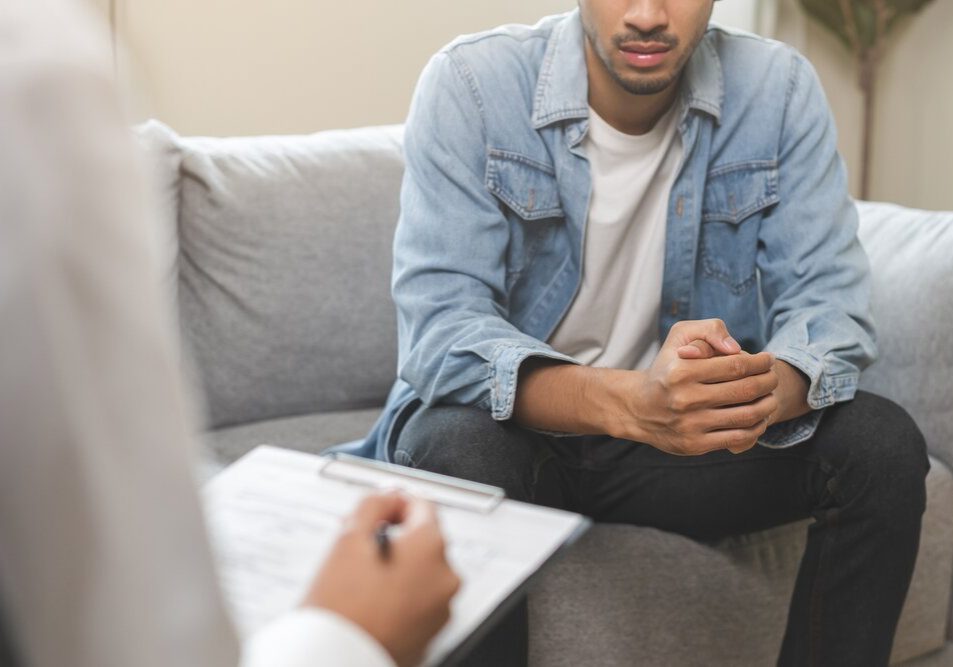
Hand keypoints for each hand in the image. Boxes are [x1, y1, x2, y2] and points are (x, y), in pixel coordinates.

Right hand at [304, 493, 460, 666]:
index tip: (378, 513)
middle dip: (394, 539)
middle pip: (423, 540)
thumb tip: (388, 496)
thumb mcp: (349, 538)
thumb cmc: (341, 609)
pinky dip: (401, 596)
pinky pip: (419, 600)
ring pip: (421, 572)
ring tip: (362, 582)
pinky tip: (372, 603)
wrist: (335, 662)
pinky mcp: (432, 633)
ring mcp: (441, 608)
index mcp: (431, 548)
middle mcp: (445, 577)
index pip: (423, 506)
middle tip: (360, 551)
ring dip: (397, 568)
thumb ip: (373, 504)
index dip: (395, 504)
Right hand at [620, 319, 778, 455]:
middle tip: (773, 377)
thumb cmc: (667, 367)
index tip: (768, 359)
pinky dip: (756, 427)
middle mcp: (685, 399)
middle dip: (769, 382)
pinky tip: (759, 418)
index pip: (736, 365)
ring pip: (747, 416)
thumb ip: (710, 330)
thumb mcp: (680, 336)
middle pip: (746, 390)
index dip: (760, 362)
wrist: (639, 407)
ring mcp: (690, 424)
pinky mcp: (694, 444)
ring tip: (771, 397)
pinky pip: (739, 438)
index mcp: (681, 371)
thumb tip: (736, 348)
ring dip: (768, 405)